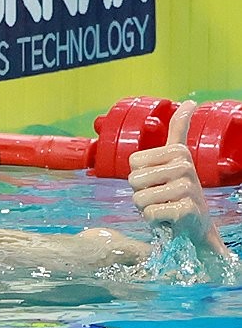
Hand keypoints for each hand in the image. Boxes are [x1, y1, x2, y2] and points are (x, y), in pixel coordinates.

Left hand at [129, 101, 225, 254]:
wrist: (194, 224)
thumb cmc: (176, 191)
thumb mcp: (176, 158)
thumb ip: (179, 129)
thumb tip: (191, 102)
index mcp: (178, 151)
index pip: (133, 161)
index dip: (139, 174)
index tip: (158, 178)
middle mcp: (185, 166)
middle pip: (133, 180)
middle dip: (141, 193)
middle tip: (161, 196)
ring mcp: (187, 188)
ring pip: (139, 198)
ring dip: (147, 207)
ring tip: (165, 206)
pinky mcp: (186, 210)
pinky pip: (150, 213)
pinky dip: (154, 220)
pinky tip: (169, 218)